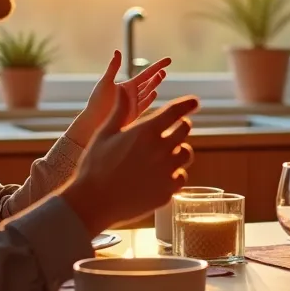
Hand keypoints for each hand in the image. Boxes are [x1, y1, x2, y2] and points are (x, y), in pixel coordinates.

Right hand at [61, 88, 198, 233]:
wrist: (94, 202)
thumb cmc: (96, 165)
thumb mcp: (106, 133)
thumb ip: (120, 110)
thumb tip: (123, 88)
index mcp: (146, 132)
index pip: (175, 111)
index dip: (187, 104)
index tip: (194, 101)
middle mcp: (161, 149)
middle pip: (185, 129)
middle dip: (181, 126)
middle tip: (174, 129)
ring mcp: (166, 171)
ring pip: (186, 154)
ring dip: (179, 150)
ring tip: (165, 154)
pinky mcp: (168, 191)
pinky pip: (181, 177)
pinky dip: (174, 174)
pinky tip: (161, 175)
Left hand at [64, 51, 169, 146]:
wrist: (92, 121)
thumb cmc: (96, 101)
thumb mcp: (105, 82)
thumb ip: (113, 68)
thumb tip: (118, 51)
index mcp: (128, 85)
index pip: (146, 74)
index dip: (157, 66)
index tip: (168, 60)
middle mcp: (133, 94)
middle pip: (149, 83)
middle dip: (158, 76)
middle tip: (164, 70)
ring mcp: (135, 104)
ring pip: (148, 92)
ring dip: (155, 84)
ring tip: (161, 75)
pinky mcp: (134, 115)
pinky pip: (144, 105)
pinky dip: (149, 99)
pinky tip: (154, 92)